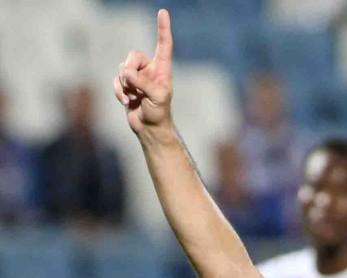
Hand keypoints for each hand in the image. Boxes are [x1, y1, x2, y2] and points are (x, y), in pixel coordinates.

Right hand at [113, 8, 173, 134]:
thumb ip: (142, 82)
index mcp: (162, 70)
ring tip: (133, 97)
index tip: (163, 13)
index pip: (164, 45)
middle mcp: (150, 70)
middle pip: (133, 55)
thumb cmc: (159, 114)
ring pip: (122, 68)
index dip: (163, 29)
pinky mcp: (127, 85)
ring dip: (124, 84)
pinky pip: (116, 80)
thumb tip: (126, 73)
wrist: (150, 130)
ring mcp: (137, 77)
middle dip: (130, 69)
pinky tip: (126, 102)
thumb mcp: (156, 97)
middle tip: (132, 84)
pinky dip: (118, 91)